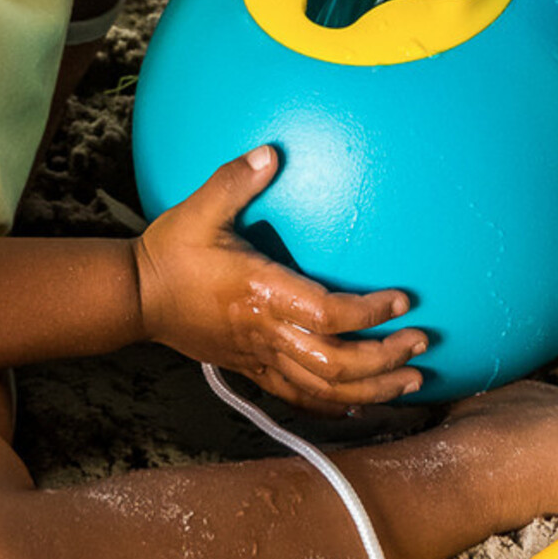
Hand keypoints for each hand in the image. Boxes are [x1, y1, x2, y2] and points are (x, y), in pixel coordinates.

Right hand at [132, 147, 426, 410]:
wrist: (136, 298)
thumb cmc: (171, 253)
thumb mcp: (200, 209)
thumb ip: (235, 180)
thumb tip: (271, 152)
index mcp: (262, 293)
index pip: (326, 314)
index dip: (368, 313)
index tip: (402, 300)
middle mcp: (266, 333)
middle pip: (335, 363)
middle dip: (383, 359)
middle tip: (421, 345)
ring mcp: (259, 358)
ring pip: (322, 389)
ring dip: (371, 390)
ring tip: (410, 382)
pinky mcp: (250, 369)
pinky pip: (298, 397)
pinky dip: (333, 405)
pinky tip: (360, 406)